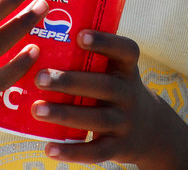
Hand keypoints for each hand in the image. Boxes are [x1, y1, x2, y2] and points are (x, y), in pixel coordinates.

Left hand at [31, 30, 173, 167]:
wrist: (150, 129)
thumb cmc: (117, 88)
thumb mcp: (116, 70)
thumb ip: (90, 57)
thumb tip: (41, 36)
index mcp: (127, 68)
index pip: (125, 50)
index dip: (104, 42)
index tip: (80, 35)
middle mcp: (129, 93)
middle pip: (103, 85)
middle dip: (70, 81)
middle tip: (40, 77)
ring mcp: (125, 121)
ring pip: (96, 119)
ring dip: (64, 114)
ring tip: (37, 109)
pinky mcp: (118, 147)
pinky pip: (95, 151)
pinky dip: (72, 152)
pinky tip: (48, 148)